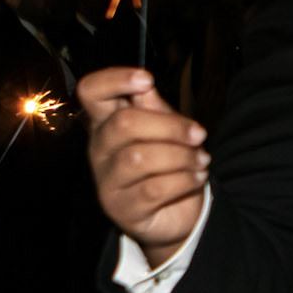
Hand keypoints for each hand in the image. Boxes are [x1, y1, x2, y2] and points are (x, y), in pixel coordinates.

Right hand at [81, 68, 209, 262]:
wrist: (177, 212)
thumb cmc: (167, 163)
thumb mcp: (164, 129)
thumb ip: (153, 107)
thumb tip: (145, 84)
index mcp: (106, 123)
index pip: (90, 93)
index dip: (114, 80)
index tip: (147, 80)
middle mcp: (99, 150)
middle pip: (123, 124)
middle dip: (171, 127)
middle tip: (199, 135)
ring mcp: (107, 182)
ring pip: (140, 158)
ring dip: (181, 157)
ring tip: (202, 161)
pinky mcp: (123, 209)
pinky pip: (154, 189)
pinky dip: (183, 180)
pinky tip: (197, 177)